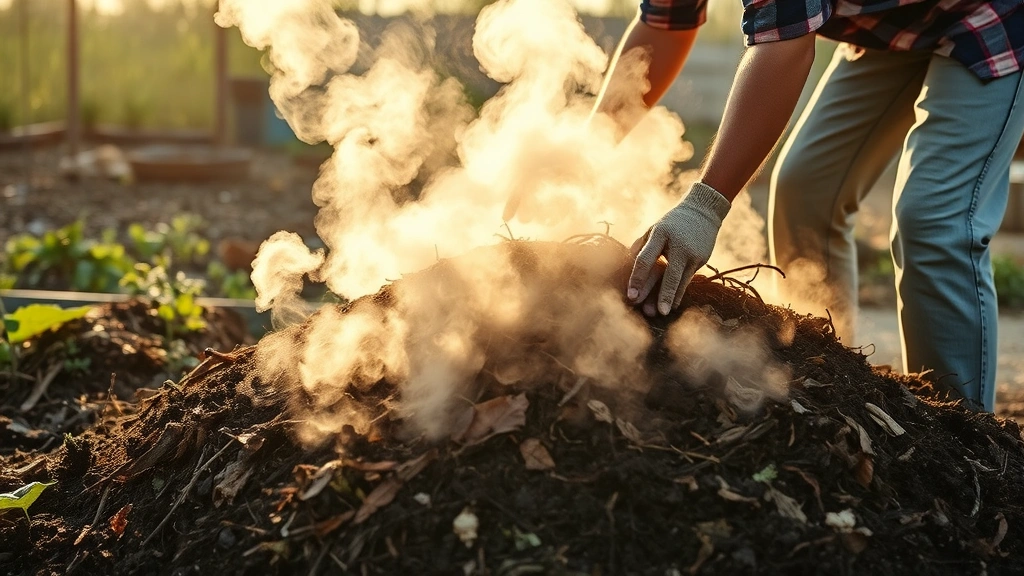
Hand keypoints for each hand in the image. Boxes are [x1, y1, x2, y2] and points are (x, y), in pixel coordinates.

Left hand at [626, 182, 730, 314]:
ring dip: (670, 298)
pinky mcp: (702, 260)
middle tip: (652, 312)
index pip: (646, 259)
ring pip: (680, 280)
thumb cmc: (672, 223)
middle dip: (661, 294)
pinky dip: (679, 292)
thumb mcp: (654, 229)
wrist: (703, 211)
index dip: (637, 279)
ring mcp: (693, 254)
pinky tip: (673, 305)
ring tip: (662, 313)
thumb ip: (640, 246)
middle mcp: (679, 245)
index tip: (631, 295)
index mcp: (661, 234)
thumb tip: (626, 265)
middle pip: (669, 274)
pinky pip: (687, 279)